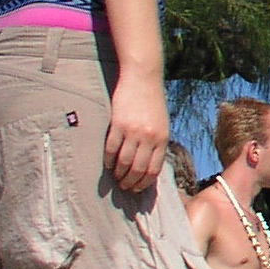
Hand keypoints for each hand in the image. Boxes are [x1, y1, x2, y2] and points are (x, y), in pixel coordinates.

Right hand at [104, 75, 170, 193]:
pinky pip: (111, 149)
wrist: (143, 79)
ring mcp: (134, 132)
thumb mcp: (161, 123)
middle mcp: (150, 138)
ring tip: (115, 179)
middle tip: (124, 187)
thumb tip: (149, 164)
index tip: (137, 190)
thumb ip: (156, 142)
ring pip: (124, 162)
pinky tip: (107, 165)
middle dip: (130, 182)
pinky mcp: (118, 125)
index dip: (144, 183)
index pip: (154, 169)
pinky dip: (108, 160)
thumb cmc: (152, 102)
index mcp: (162, 139)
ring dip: (119, 174)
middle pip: (139, 169)